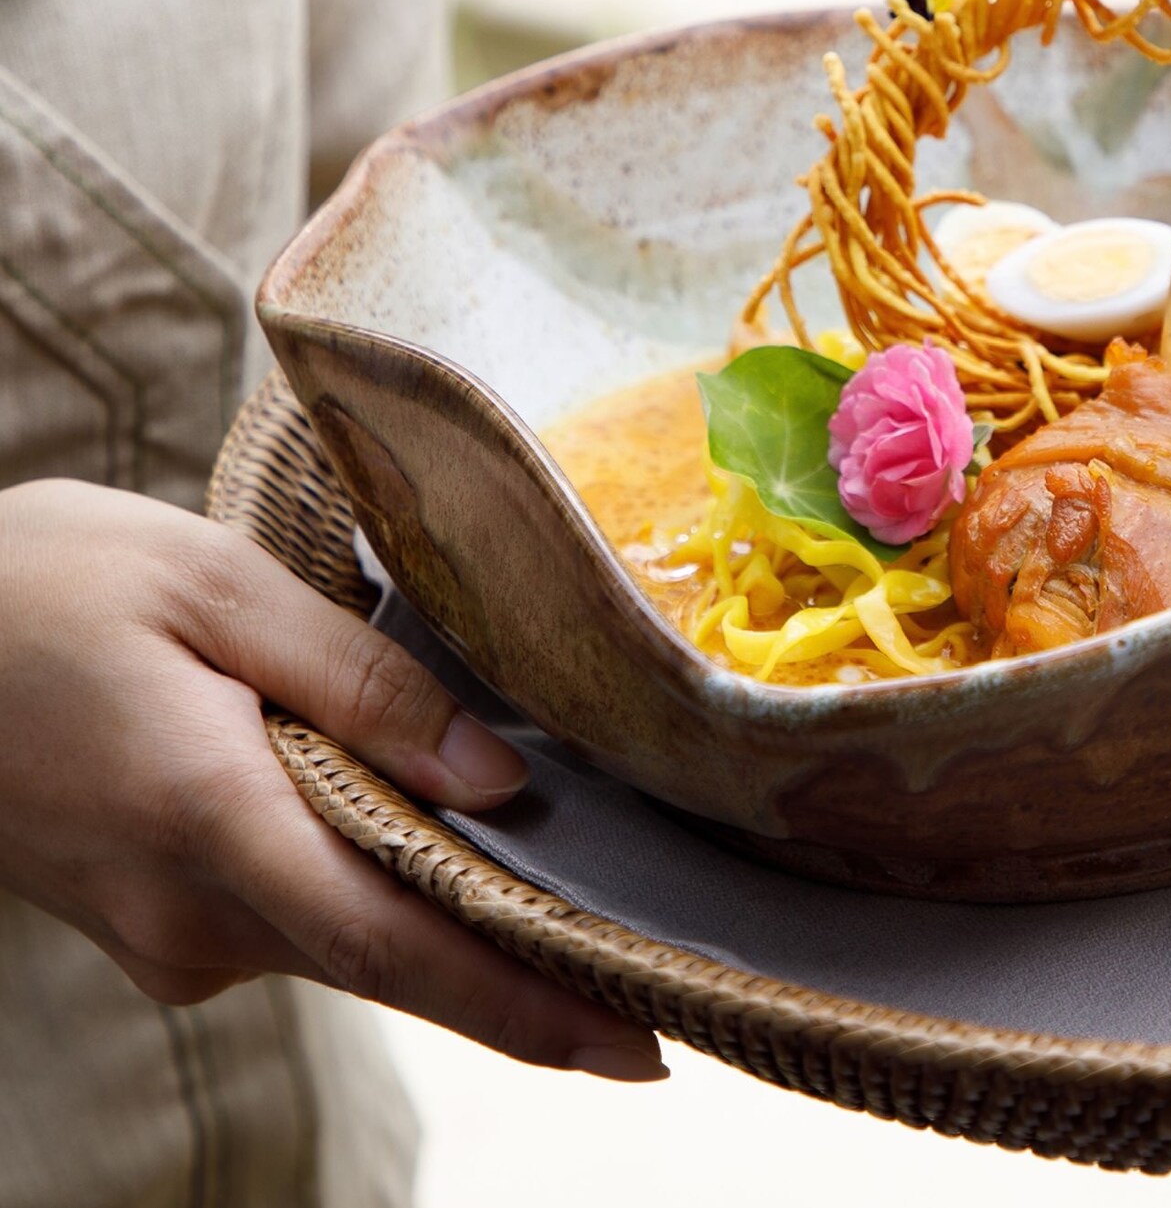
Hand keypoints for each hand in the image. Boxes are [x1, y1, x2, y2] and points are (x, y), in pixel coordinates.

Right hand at [0, 478, 666, 1082]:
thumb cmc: (41, 586)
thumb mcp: (215, 587)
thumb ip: (364, 684)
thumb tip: (496, 779)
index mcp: (213, 823)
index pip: (403, 948)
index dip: (525, 1009)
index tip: (635, 1051)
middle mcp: (192, 912)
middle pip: (394, 958)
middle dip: (520, 978)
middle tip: (644, 983)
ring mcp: (166, 933)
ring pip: (348, 940)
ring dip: (447, 924)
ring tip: (561, 895)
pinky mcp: (156, 924)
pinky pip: (297, 921)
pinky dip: (374, 895)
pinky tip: (430, 845)